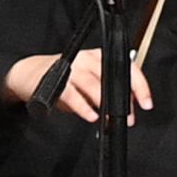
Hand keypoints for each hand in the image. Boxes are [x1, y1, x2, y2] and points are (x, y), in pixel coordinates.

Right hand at [3, 47, 150, 122]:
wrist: (29, 74)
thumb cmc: (63, 79)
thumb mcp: (89, 84)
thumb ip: (108, 94)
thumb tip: (127, 111)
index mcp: (99, 57)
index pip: (126, 68)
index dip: (139, 86)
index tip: (146, 103)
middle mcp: (87, 59)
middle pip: (111, 75)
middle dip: (123, 98)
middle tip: (128, 118)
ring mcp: (71, 68)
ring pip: (93, 83)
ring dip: (103, 102)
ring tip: (109, 118)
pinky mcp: (56, 80)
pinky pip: (72, 94)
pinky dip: (83, 107)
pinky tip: (90, 116)